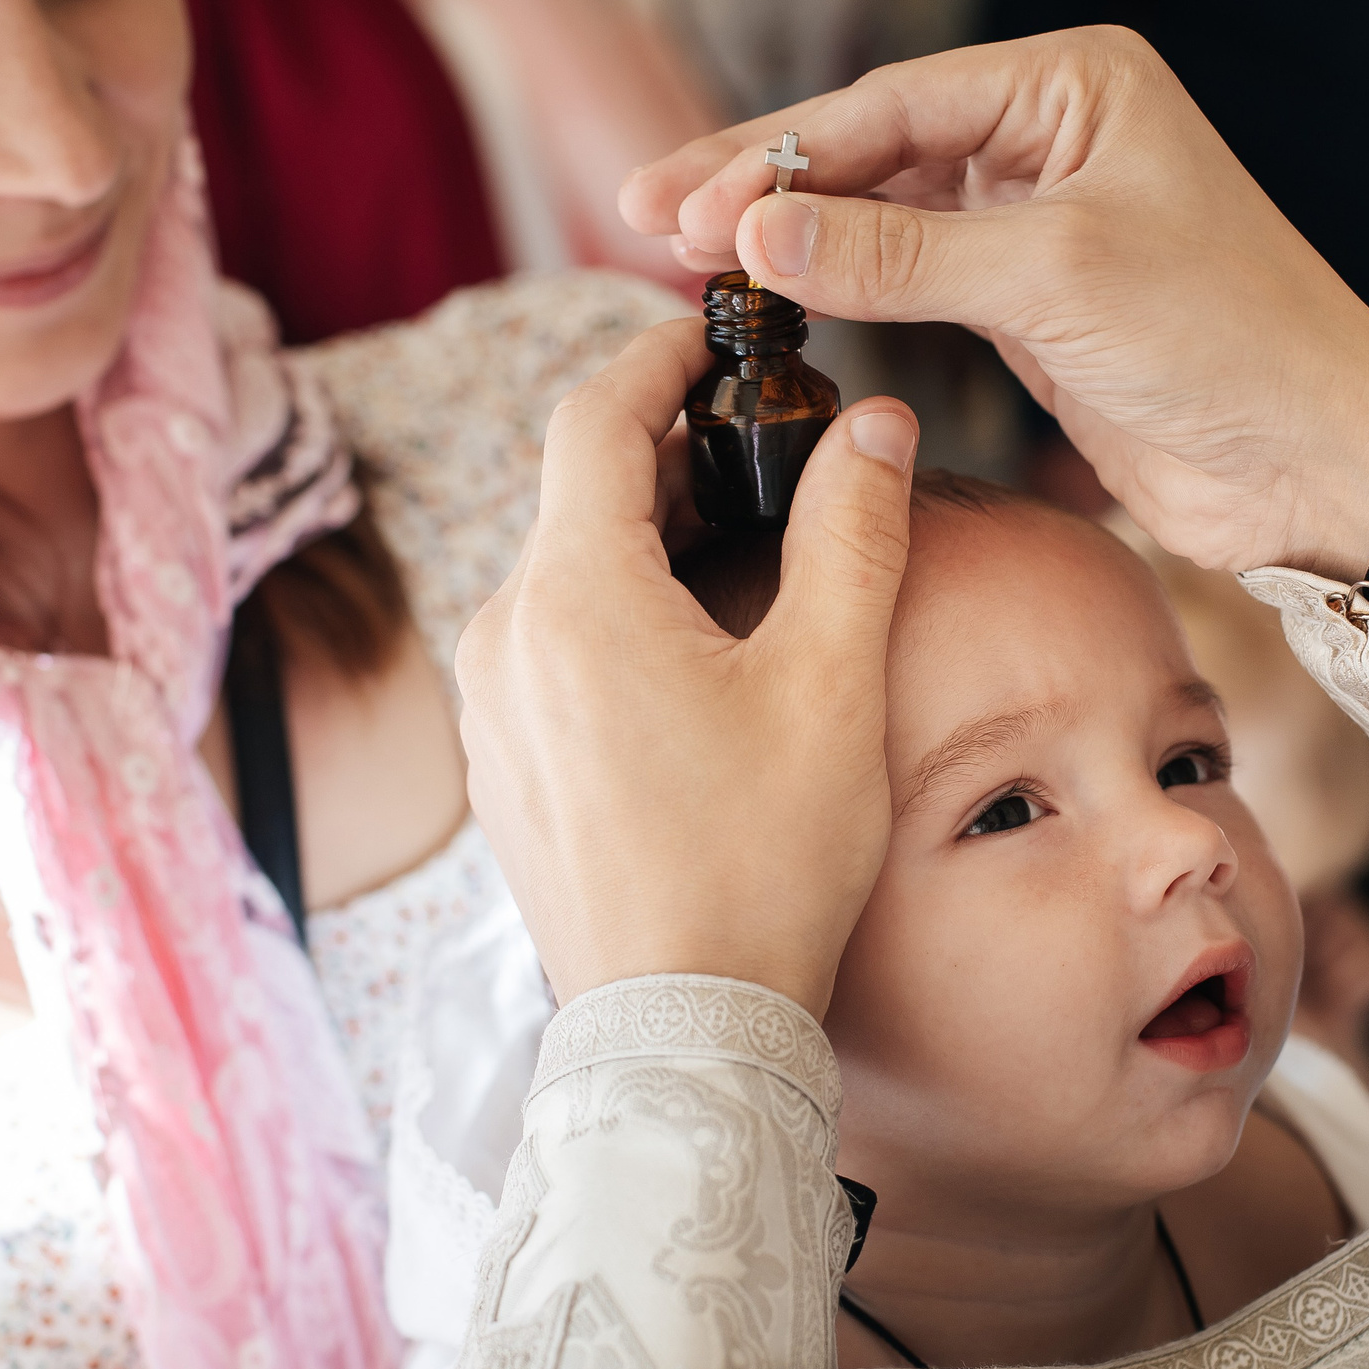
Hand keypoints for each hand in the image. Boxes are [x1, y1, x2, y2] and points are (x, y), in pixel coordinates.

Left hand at [454, 320, 919, 1014]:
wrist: (684, 1030)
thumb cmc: (761, 864)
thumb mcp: (830, 683)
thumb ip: (853, 533)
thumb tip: (876, 426)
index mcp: (571, 597)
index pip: (592, 418)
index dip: (656, 358)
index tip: (714, 338)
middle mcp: (503, 640)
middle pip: (574, 496)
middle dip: (666, 454)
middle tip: (761, 444)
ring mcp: (491, 712)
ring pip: (560, 575)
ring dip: (640, 540)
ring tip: (739, 547)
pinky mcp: (502, 769)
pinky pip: (548, 651)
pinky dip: (613, 616)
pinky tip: (692, 654)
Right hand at [621, 27, 1368, 578]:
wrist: (1313, 457)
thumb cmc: (1227, 337)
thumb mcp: (1053, 278)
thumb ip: (899, 253)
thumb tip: (757, 231)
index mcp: (1074, 86)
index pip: (889, 105)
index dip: (774, 155)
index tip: (677, 201)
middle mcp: (1050, 138)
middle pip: (870, 149)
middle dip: (759, 185)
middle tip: (643, 216)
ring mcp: (1035, 220)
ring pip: (881, 214)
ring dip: (789, 239)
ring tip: (685, 260)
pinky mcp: (1028, 303)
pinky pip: (908, 278)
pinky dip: (839, 290)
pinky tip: (773, 298)